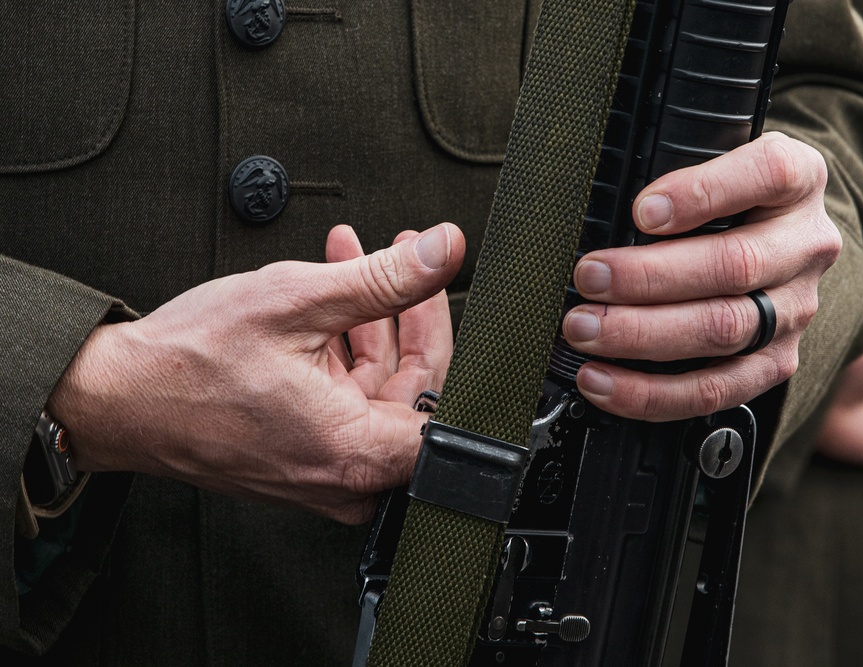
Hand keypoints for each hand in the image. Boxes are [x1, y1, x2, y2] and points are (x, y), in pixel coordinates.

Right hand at [48, 223, 464, 522]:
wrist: (115, 400)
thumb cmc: (187, 365)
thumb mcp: (296, 301)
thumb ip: (384, 278)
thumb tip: (444, 250)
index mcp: (356, 452)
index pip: (446, 400)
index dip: (441, 328)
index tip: (430, 282)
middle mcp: (346, 476)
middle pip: (413, 387)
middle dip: (403, 310)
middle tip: (394, 255)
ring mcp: (325, 472)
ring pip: (377, 390)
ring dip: (369, 320)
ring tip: (353, 262)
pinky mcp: (304, 459)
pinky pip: (345, 403)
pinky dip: (341, 350)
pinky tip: (327, 303)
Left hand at [562, 132, 841, 419]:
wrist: (782, 249)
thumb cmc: (731, 199)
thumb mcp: (714, 163)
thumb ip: (674, 174)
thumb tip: (601, 214)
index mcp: (796, 180)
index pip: (767, 174)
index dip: (702, 194)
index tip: (642, 211)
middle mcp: (805, 245)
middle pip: (734, 265)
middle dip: (649, 276)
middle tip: (589, 278)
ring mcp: (794, 309)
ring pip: (723, 330)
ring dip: (642, 335)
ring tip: (585, 330)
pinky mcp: (776, 362)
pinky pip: (716, 389)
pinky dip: (652, 393)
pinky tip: (602, 382)